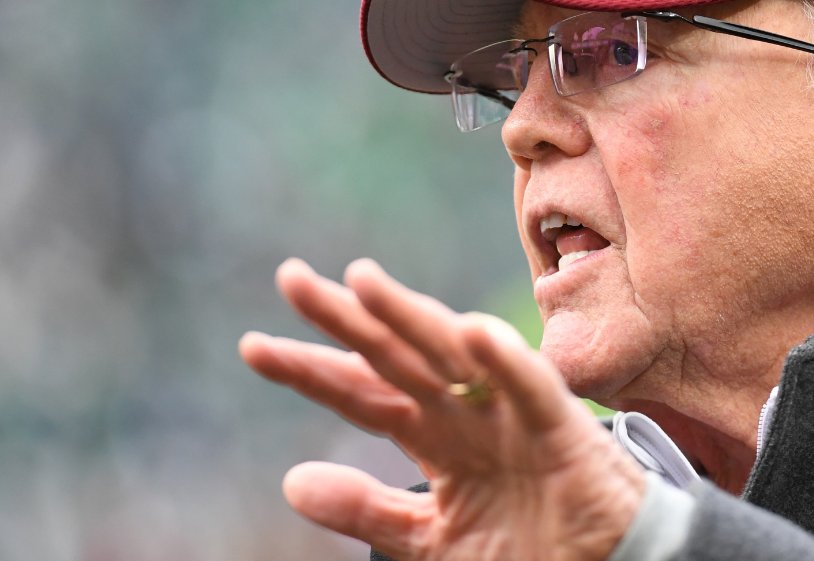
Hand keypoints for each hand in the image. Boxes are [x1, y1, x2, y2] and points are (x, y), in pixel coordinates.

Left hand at [239, 258, 646, 560]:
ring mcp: (509, 412)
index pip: (360, 392)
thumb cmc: (524, 549)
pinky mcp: (560, 426)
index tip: (253, 346)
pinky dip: (506, 360)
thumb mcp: (428, 540)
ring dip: (410, 316)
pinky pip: (532, 386)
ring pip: (453, 354)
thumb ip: (366, 510)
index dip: (310, 370)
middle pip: (394, 356)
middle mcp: (464, 410)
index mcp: (432, 433)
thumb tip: (291, 480)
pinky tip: (473, 333)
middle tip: (291, 280)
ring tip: (362, 282)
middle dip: (345, 319)